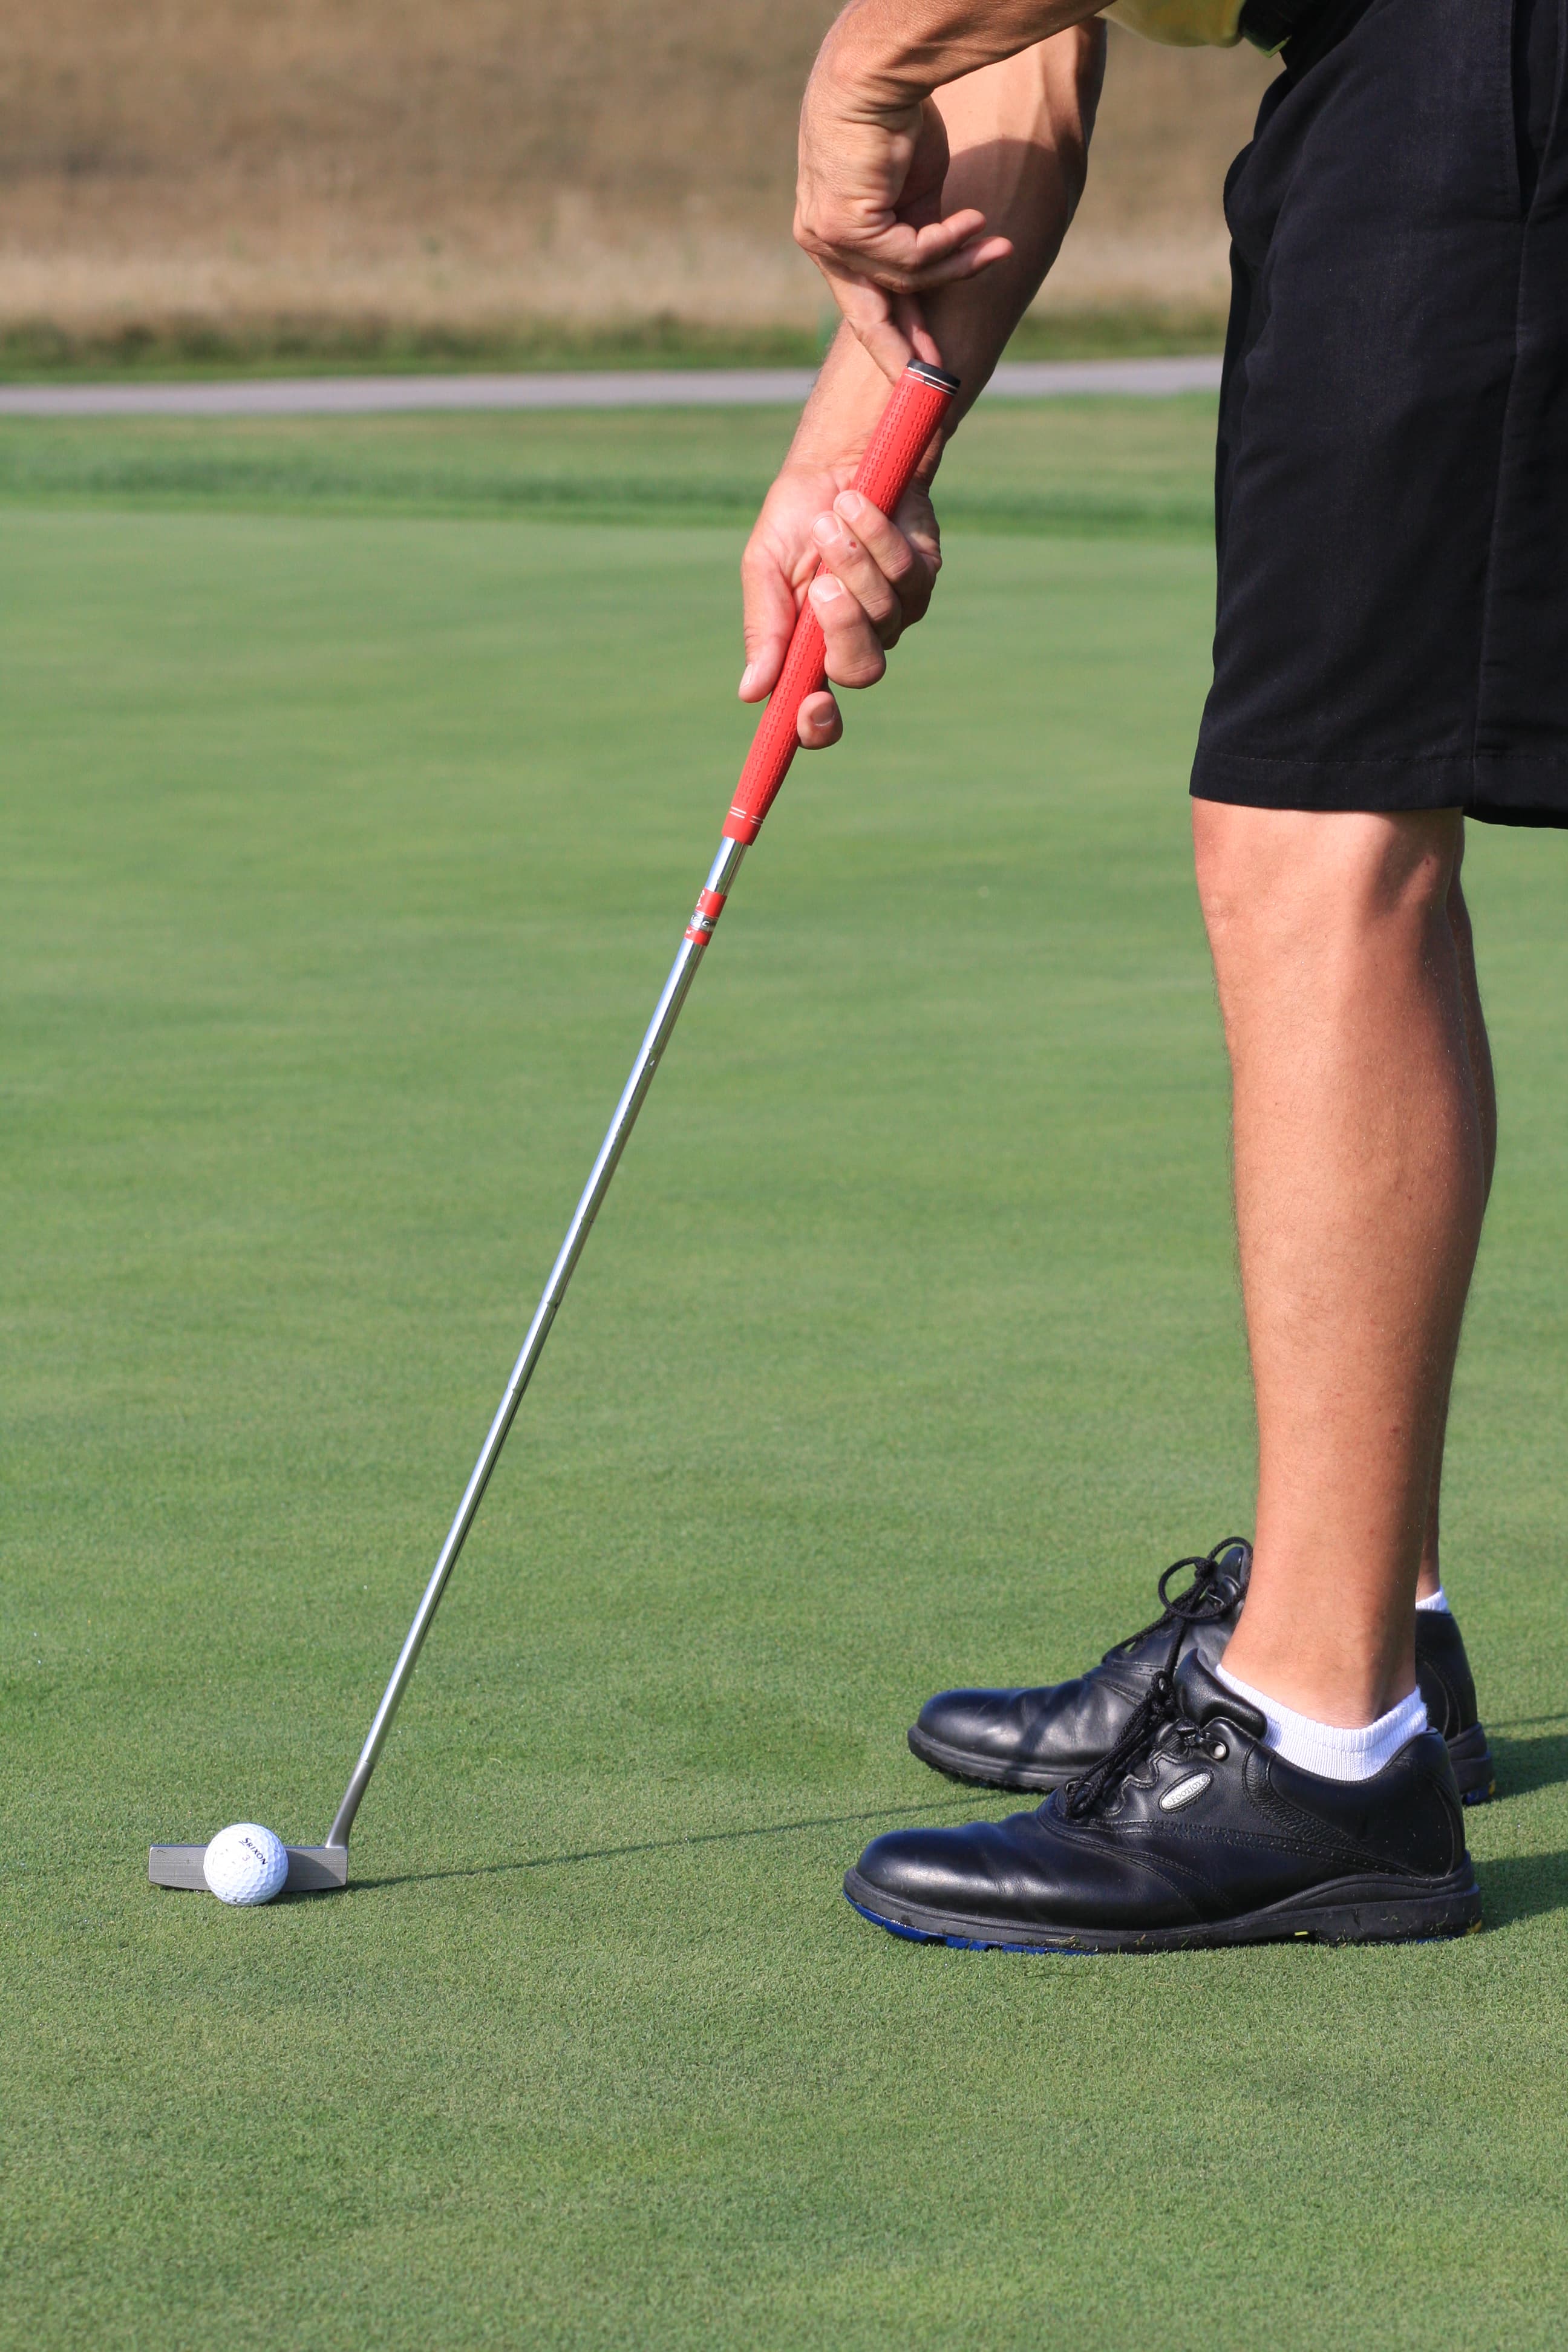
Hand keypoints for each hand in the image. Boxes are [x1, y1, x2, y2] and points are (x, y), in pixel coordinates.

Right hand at [739, 462, 941, 747]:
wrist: (836, 461)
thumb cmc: (795, 520)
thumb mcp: (764, 569)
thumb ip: (764, 630)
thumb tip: (751, 692)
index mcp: (809, 652)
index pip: (817, 716)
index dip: (817, 726)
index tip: (813, 707)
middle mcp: (855, 641)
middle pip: (861, 670)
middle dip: (842, 626)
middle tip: (821, 584)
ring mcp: (894, 613)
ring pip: (885, 614)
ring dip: (853, 561)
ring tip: (832, 518)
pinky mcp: (922, 578)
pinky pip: (906, 573)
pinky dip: (877, 536)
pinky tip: (858, 504)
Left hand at [795, 78, 1011, 380]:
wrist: (879, 76)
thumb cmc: (900, 126)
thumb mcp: (915, 195)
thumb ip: (921, 239)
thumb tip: (945, 273)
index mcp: (836, 238)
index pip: (865, 300)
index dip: (896, 336)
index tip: (921, 368)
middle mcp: (823, 242)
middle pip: (866, 317)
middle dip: (902, 352)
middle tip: (934, 384)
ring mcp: (827, 237)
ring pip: (903, 280)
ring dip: (957, 266)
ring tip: (994, 245)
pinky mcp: (841, 227)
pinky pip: (910, 257)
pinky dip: (948, 244)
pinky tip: (975, 223)